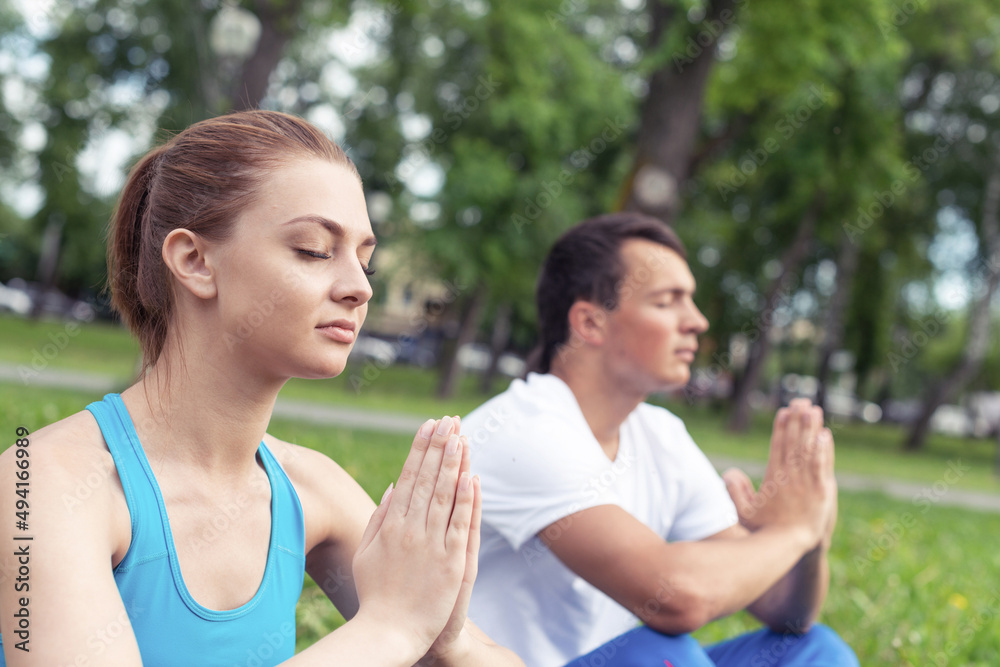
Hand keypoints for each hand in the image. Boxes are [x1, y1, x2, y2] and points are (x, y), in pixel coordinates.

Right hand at [351, 416, 475, 657]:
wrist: (389, 632)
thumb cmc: (376, 594)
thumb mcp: (367, 553)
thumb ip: (379, 518)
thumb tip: (394, 486)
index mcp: (391, 525)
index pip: (409, 477)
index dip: (421, 449)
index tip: (429, 425)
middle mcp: (410, 529)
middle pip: (428, 480)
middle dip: (439, 446)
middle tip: (449, 420)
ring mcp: (431, 545)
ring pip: (444, 496)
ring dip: (453, 464)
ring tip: (461, 436)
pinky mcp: (451, 562)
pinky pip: (460, 525)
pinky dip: (466, 500)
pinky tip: (471, 476)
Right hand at [723, 399, 834, 549]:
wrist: (789, 547)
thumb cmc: (764, 532)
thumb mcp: (742, 512)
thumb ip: (734, 490)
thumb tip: (730, 471)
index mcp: (773, 478)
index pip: (778, 445)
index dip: (781, 427)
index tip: (784, 412)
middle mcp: (790, 476)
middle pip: (795, 441)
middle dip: (797, 420)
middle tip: (801, 402)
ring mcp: (808, 482)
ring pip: (810, 449)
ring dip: (812, 428)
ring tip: (814, 409)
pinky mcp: (823, 491)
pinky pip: (823, 464)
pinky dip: (825, 449)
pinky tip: (826, 435)